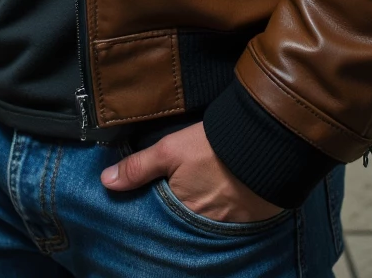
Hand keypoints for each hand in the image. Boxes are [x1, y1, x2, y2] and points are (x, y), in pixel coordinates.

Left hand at [101, 121, 284, 224]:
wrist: (266, 143)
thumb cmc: (214, 147)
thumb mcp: (170, 150)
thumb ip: (138, 168)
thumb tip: (105, 182)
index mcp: (182, 213)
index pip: (160, 220)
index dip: (153, 211)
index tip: (148, 203)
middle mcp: (204, 227)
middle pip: (182, 225)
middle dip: (174, 217)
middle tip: (172, 200)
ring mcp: (228, 226)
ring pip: (203, 224)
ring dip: (197, 214)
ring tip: (195, 198)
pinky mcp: (248, 220)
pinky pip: (227, 224)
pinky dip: (221, 213)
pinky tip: (218, 200)